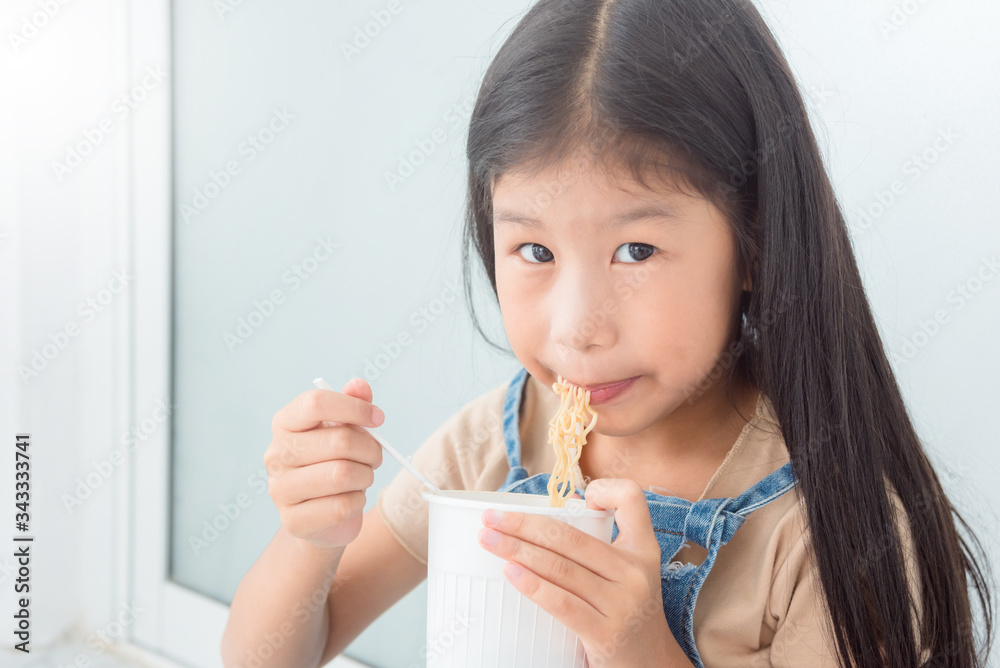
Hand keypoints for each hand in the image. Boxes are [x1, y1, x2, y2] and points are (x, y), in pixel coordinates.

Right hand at [264, 378, 384, 549]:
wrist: (323, 517)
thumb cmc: (334, 463)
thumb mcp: (345, 430)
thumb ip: (353, 404)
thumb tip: (359, 386)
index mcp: (285, 423)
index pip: (316, 403)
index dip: (354, 408)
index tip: (377, 418)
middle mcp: (276, 454)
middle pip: (339, 440)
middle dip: (370, 449)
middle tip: (375, 456)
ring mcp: (280, 489)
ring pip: (342, 474)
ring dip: (365, 476)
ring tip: (362, 477)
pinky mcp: (292, 520)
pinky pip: (341, 506)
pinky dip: (357, 502)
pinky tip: (350, 499)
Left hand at [478, 478, 693, 666]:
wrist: (654, 666)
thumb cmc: (629, 613)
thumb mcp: (629, 575)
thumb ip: (603, 546)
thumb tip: (564, 509)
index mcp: (643, 549)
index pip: (632, 500)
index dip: (605, 488)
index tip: (575, 497)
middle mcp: (635, 572)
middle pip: (570, 536)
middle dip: (523, 524)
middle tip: (491, 518)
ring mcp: (622, 603)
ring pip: (560, 566)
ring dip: (516, 550)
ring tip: (488, 540)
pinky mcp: (605, 633)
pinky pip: (561, 603)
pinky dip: (532, 584)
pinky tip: (509, 572)